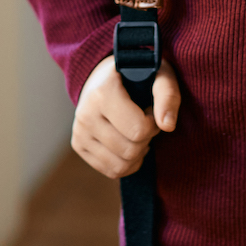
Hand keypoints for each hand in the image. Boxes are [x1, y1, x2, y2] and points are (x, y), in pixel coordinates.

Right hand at [71, 53, 181, 178]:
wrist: (103, 76)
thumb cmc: (136, 75)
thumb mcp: (158, 74)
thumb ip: (167, 95)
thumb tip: (167, 126)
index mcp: (102, 94)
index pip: (138, 130)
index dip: (153, 124)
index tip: (150, 110)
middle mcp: (86, 114)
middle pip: (130, 151)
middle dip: (145, 139)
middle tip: (144, 121)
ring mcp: (79, 131)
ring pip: (120, 166)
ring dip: (137, 153)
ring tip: (136, 132)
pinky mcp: (78, 145)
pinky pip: (111, 170)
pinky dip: (126, 163)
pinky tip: (127, 142)